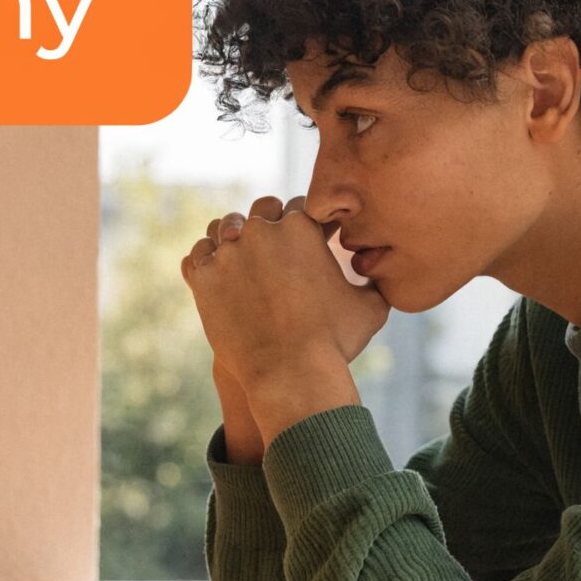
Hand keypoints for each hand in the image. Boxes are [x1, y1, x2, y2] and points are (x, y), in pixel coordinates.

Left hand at [183, 195, 388, 436]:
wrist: (290, 375)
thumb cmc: (334, 343)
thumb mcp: (370, 309)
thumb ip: (376, 282)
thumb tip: (382, 272)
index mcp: (303, 226)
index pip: (301, 205)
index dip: (305, 219)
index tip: (303, 234)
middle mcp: (263, 231)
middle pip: (262, 210)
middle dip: (269, 222)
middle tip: (271, 242)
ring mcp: (229, 252)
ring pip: (223, 227)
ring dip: (231, 237)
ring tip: (238, 255)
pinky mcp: (204, 277)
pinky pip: (198, 256)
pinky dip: (205, 262)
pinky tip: (215, 274)